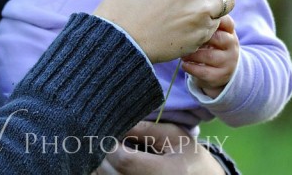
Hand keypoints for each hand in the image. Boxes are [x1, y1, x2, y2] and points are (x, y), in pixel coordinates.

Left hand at [93, 121, 225, 174]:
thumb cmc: (190, 158)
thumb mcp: (176, 138)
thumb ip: (149, 130)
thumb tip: (122, 122)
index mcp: (164, 173)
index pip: (125, 160)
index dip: (111, 144)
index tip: (109, 130)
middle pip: (110, 172)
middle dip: (103, 152)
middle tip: (105, 135)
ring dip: (101, 162)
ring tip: (108, 147)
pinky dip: (105, 171)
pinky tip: (111, 161)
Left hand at [182, 14, 239, 97]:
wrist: (221, 71)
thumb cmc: (211, 46)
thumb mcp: (214, 32)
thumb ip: (207, 21)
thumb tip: (188, 7)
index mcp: (230, 31)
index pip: (226, 21)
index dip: (211, 20)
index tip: (193, 21)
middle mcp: (232, 46)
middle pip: (218, 38)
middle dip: (199, 38)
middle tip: (184, 38)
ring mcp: (228, 62)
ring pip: (209, 56)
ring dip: (192, 54)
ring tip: (182, 53)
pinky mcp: (220, 76)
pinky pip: (204, 72)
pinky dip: (191, 67)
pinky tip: (184, 64)